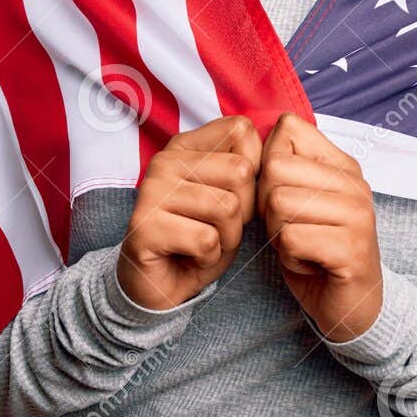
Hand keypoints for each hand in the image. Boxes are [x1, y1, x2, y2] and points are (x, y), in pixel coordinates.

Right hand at [116, 115, 260, 311]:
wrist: (160, 285)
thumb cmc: (201, 237)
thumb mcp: (232, 198)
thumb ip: (246, 169)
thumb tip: (271, 155)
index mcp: (186, 146)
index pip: (241, 130)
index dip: (254, 169)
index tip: (233, 195)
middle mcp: (165, 161)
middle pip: (240, 171)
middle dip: (243, 211)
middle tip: (217, 228)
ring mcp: (151, 191)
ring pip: (227, 208)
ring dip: (227, 238)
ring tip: (204, 243)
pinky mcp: (144, 227)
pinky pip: (206, 240)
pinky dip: (208, 258)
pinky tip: (189, 258)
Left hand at [257, 112, 382, 341]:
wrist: (350, 305)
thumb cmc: (315, 249)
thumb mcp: (297, 201)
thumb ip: (283, 167)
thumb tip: (253, 130)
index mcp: (342, 165)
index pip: (288, 130)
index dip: (268, 166)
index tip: (284, 196)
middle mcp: (355, 184)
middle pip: (275, 169)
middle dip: (268, 206)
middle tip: (290, 228)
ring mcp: (358, 216)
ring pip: (280, 204)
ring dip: (278, 234)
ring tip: (301, 246)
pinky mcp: (352, 249)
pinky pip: (292, 238)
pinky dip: (289, 257)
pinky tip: (308, 263)